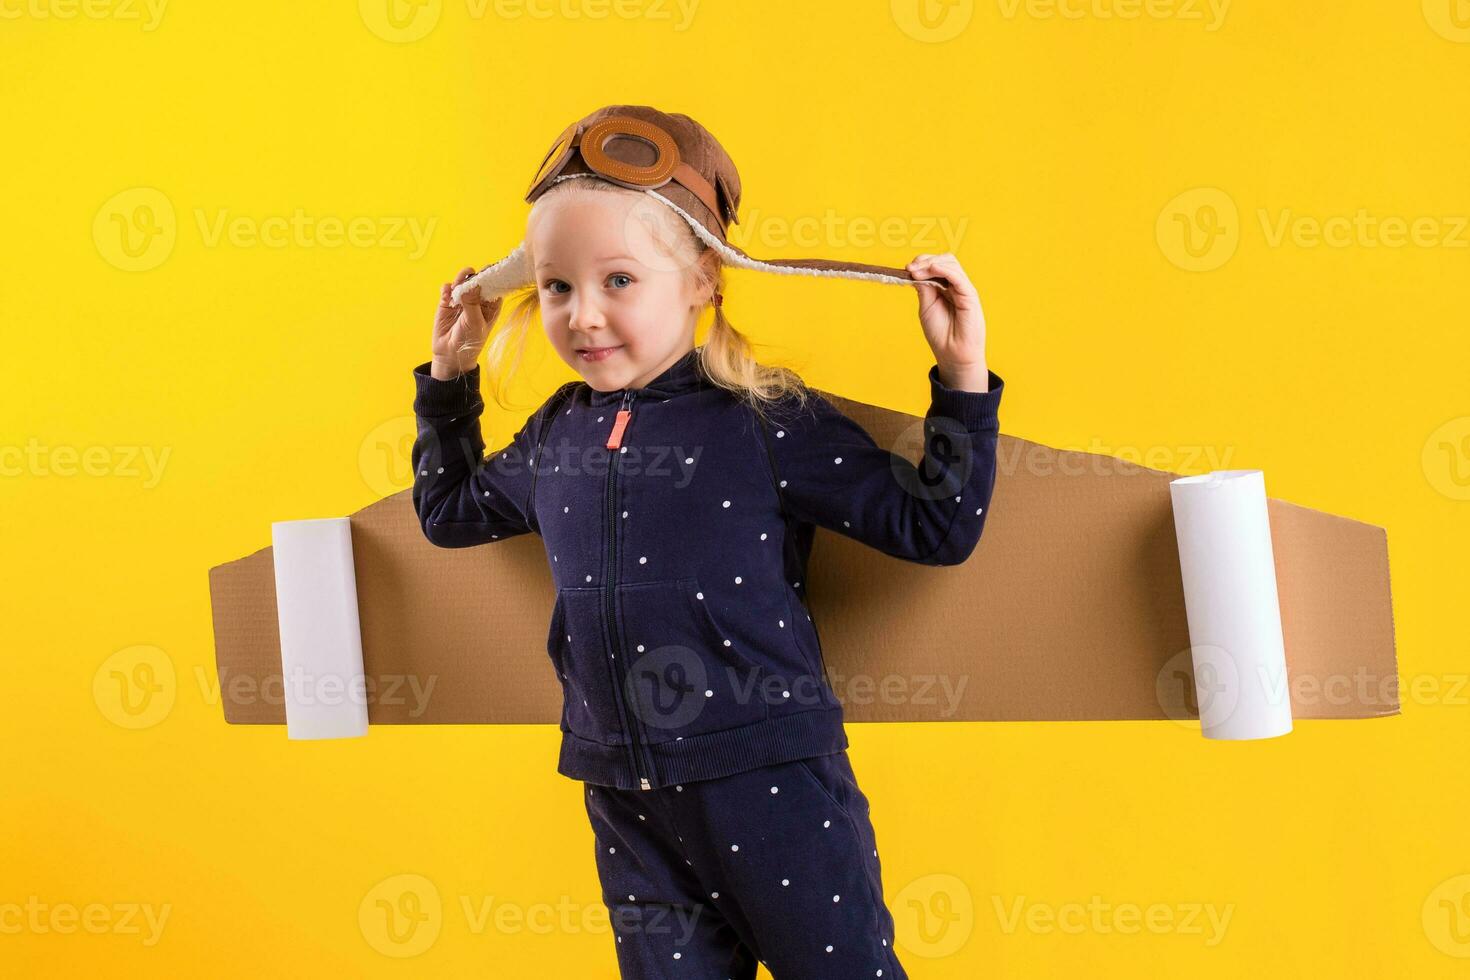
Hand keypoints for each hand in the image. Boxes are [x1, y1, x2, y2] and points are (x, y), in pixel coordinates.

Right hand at [431, 266, 502, 379]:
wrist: (451, 354)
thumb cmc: (470, 341)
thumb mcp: (474, 322)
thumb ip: (472, 302)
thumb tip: (470, 283)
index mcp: (491, 305)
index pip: (495, 285)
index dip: (494, 275)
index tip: (490, 268)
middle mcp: (478, 299)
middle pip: (478, 279)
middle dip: (474, 275)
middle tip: (470, 276)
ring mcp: (462, 299)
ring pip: (462, 281)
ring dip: (460, 279)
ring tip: (458, 287)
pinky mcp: (447, 301)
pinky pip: (447, 288)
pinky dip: (447, 288)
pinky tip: (447, 295)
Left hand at [907, 253, 988, 390]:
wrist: (952, 354)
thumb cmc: (941, 334)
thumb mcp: (926, 307)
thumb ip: (924, 289)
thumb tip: (915, 271)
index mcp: (944, 287)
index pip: (935, 265)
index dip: (921, 263)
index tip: (907, 269)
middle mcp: (955, 285)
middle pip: (944, 260)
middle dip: (925, 261)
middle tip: (910, 269)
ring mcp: (963, 289)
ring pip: (951, 264)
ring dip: (931, 264)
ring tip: (917, 272)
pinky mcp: (970, 295)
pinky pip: (959, 277)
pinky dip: (945, 270)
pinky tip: (933, 269)